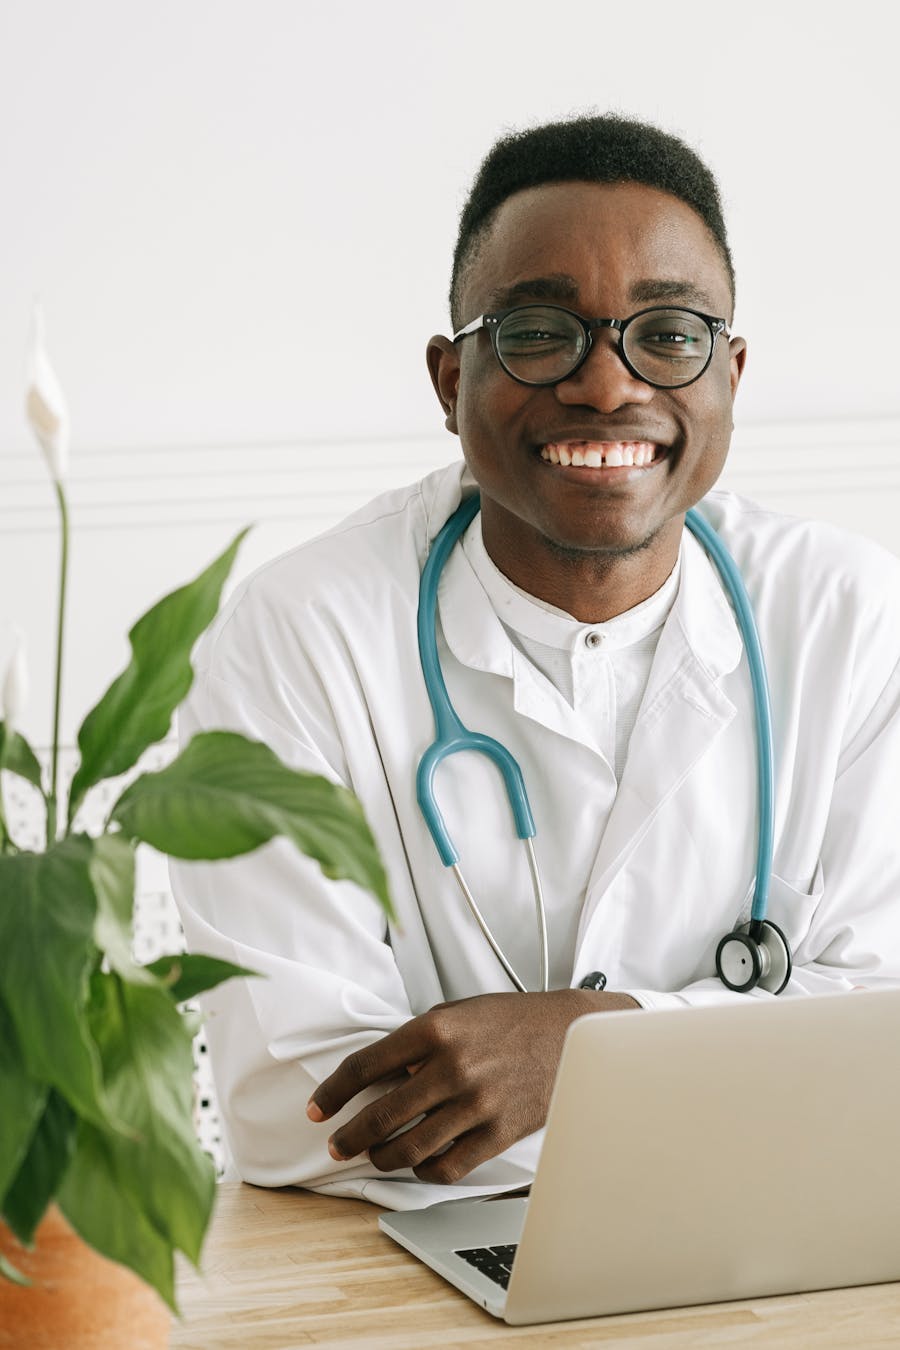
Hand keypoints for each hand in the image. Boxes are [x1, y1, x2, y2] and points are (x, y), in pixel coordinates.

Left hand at [306, 988, 637, 1183]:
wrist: (570, 1033)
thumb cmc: (510, 1020)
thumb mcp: (457, 1013)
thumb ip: (417, 1041)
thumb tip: (378, 1075)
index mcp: (435, 1029)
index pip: (366, 1065)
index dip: (334, 1091)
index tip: (318, 1108)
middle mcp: (453, 1067)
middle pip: (383, 1114)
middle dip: (350, 1136)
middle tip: (336, 1144)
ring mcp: (477, 1103)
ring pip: (411, 1147)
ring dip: (382, 1157)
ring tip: (373, 1156)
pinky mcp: (499, 1132)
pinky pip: (448, 1165)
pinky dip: (425, 1170)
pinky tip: (418, 1164)